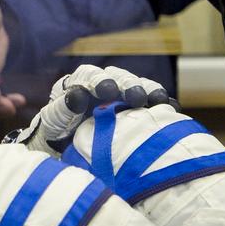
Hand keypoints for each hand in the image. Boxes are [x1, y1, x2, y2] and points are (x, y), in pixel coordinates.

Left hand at [15, 64, 172, 155]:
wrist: (68, 150)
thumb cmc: (57, 133)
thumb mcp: (54, 121)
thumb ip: (62, 108)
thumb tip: (76, 97)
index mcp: (79, 83)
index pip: (89, 75)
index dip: (99, 81)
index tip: (108, 91)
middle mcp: (103, 84)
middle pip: (118, 77)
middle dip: (129, 85)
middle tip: (137, 97)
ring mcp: (122, 95)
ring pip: (138, 86)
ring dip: (149, 91)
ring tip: (159, 101)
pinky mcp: (137, 109)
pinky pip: (152, 103)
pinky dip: (161, 105)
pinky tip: (170, 109)